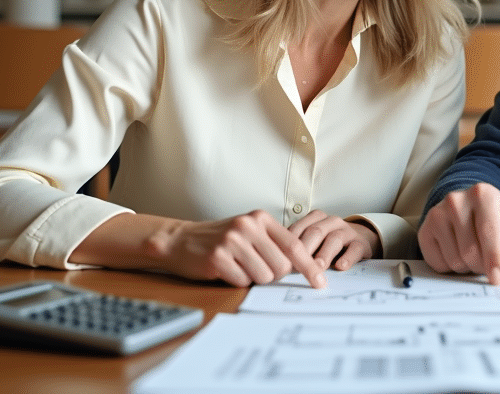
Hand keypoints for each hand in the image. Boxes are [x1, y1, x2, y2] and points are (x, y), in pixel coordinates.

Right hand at [147, 210, 327, 287]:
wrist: (179, 240)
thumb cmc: (220, 239)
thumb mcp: (249, 232)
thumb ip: (273, 243)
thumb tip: (304, 266)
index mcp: (260, 218)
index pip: (294, 245)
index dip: (309, 266)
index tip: (320, 281)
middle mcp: (248, 226)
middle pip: (281, 266)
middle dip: (273, 275)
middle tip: (255, 268)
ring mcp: (232, 241)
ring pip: (264, 276)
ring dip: (253, 278)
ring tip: (239, 266)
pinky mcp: (218, 258)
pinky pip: (242, 281)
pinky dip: (237, 281)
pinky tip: (226, 270)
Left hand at [288, 210, 377, 270]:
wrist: (359, 238)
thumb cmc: (328, 242)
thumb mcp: (312, 240)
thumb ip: (297, 247)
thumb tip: (278, 264)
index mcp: (315, 218)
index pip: (299, 228)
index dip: (289, 245)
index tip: (281, 261)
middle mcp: (331, 222)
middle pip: (315, 232)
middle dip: (305, 249)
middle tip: (296, 266)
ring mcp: (347, 231)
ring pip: (334, 239)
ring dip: (324, 253)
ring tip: (317, 267)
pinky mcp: (361, 243)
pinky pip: (355, 249)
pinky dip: (348, 258)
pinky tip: (340, 266)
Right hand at [418, 182, 499, 284]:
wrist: (468, 214)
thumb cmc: (492, 226)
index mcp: (484, 195)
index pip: (488, 232)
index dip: (494, 259)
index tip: (498, 278)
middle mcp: (457, 200)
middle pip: (470, 251)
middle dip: (482, 267)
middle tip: (487, 264)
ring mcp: (437, 214)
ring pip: (454, 259)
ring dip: (467, 268)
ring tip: (472, 256)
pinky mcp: (424, 230)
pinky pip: (437, 263)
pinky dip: (450, 268)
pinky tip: (456, 254)